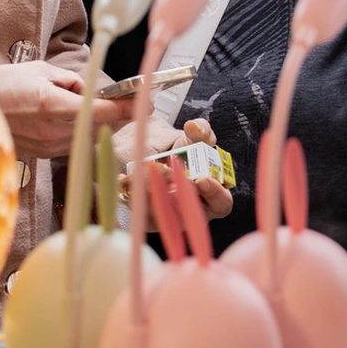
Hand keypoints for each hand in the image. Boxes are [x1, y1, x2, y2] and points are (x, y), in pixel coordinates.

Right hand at [0, 60, 129, 159]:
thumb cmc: (2, 83)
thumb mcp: (41, 71)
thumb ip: (71, 81)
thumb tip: (90, 90)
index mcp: (52, 105)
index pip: (101, 111)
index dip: (125, 107)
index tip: (143, 102)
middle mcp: (52, 130)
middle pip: (100, 128)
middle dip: (118, 117)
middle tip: (131, 104)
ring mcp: (47, 146)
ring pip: (88, 138)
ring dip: (101, 125)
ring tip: (105, 109)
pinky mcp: (43, 154)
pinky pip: (73, 144)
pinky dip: (82, 133)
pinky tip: (80, 121)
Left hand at [113, 116, 233, 219]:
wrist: (164, 160)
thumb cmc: (188, 153)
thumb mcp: (197, 137)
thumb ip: (201, 130)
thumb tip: (193, 127)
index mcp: (214, 197)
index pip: (222, 203)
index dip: (214, 193)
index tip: (202, 179)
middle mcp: (195, 212)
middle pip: (190, 213)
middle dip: (178, 195)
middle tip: (168, 177)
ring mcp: (173, 218)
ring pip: (164, 216)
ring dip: (153, 195)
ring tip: (144, 176)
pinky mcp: (151, 220)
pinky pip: (141, 214)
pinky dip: (132, 197)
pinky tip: (124, 180)